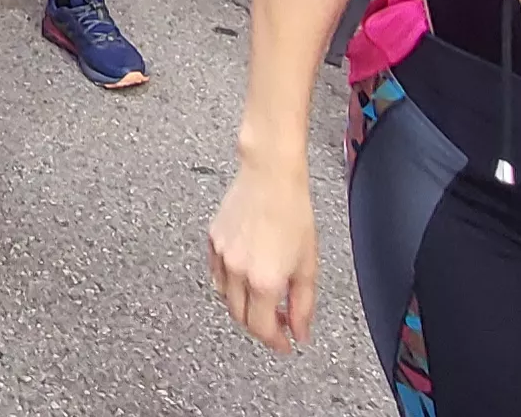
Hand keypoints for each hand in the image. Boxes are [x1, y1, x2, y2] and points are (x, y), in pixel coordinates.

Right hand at [208, 158, 320, 352]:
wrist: (270, 175)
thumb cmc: (293, 211)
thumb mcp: (308, 264)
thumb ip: (304, 304)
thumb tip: (300, 331)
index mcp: (264, 280)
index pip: (262, 328)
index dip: (276, 342)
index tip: (286, 344)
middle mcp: (238, 272)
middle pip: (241, 317)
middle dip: (260, 326)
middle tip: (280, 323)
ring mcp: (222, 256)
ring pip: (226, 298)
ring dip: (244, 306)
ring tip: (265, 298)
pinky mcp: (212, 241)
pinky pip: (217, 275)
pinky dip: (230, 285)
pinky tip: (247, 276)